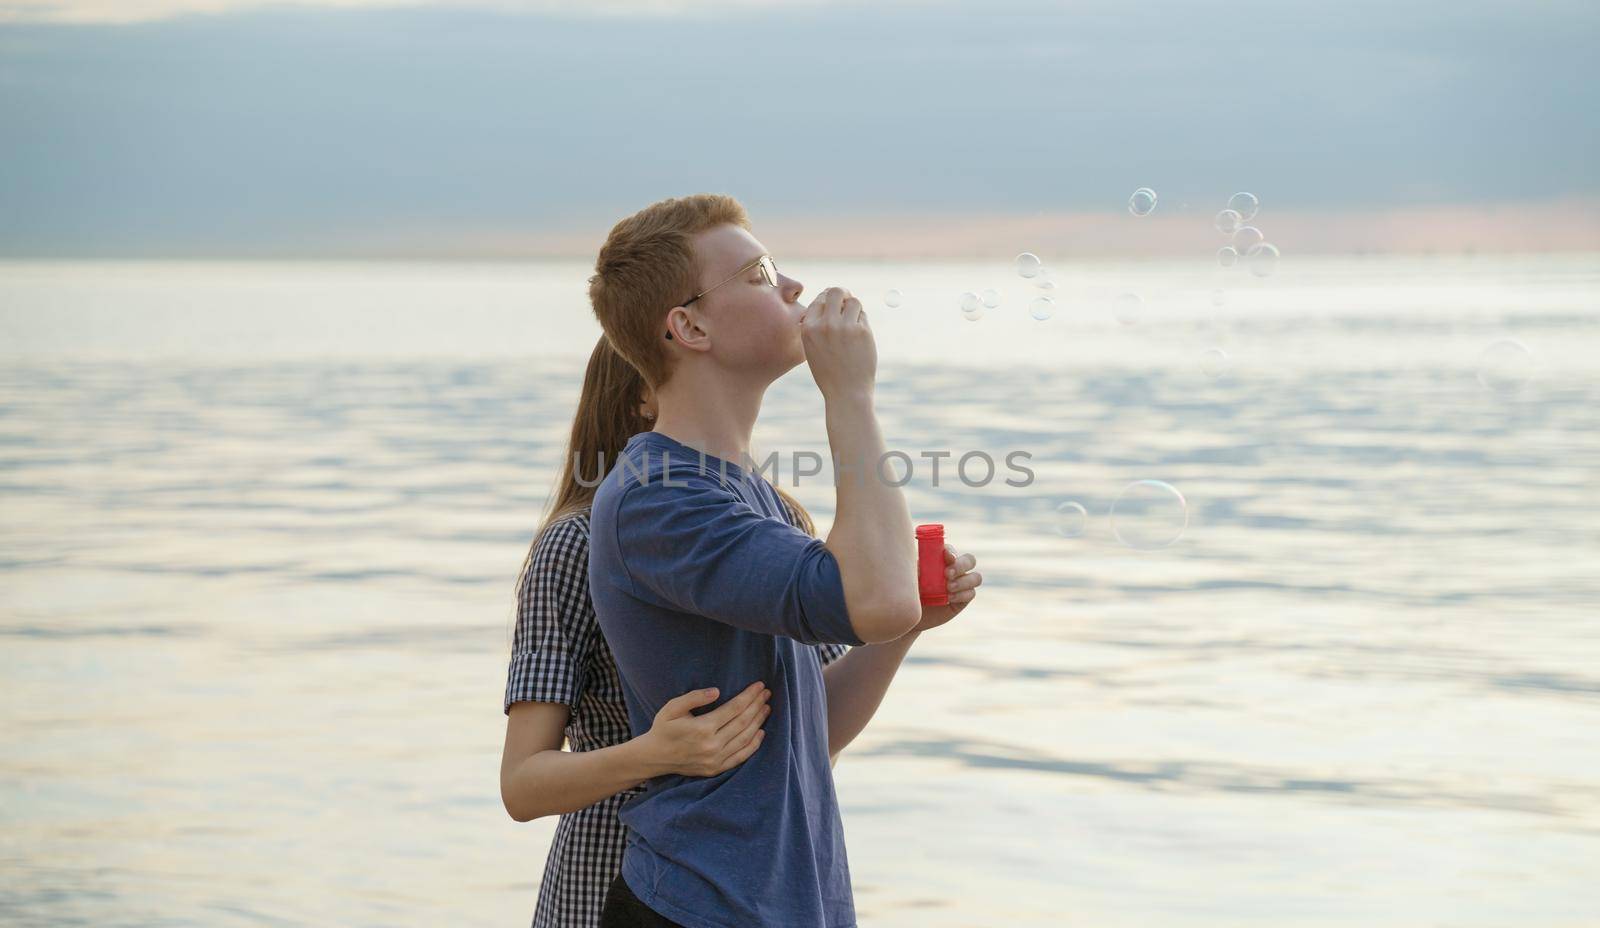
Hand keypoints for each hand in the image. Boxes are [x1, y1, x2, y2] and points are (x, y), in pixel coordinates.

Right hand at [639, 681, 770, 776]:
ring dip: (759, 722)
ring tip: (766, 708)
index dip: (749, 696)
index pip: (734, 709)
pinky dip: (754, 745)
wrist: (654, 757)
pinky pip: (741, 757)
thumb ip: (694, 697)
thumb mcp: (672, 708)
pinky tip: (761, 732)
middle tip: (767, 694)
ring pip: (745, 738)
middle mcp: (712, 745)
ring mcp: (715, 760)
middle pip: (743, 722)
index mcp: (702, 728)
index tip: (759, 686)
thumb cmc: (663, 728)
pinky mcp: (716, 769)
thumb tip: (716, 691)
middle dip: (757, 705)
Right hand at [800, 286, 877, 399]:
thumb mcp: (812, 348)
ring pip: (854, 302)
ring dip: (855, 309)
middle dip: (843, 294)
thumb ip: (816, 325)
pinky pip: (863, 316)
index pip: (819, 300)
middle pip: (836, 292)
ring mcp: (844, 327)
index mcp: (808, 328)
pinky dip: (862, 323)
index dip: (828, 300)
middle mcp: (825, 324)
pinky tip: (860, 339)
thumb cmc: (829, 372)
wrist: (846, 393)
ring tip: (854, 325)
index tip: (835, 306)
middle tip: (848, 302)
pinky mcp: (862, 331)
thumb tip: (827, 298)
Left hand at [909, 544, 980, 633]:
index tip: (946, 557)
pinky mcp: (963, 599)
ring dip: (963, 581)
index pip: (950, 550)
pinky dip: (962, 595)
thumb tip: (923, 565)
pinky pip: (971, 593)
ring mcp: (960, 584)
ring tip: (948, 588)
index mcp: (940, 559)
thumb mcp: (910, 579)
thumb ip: (919, 569)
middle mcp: (953, 569)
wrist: (909, 615)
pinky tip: (949, 599)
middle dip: (961, 565)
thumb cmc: (908, 591)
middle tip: (947, 574)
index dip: (951, 552)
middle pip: (970, 560)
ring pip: (975, 577)